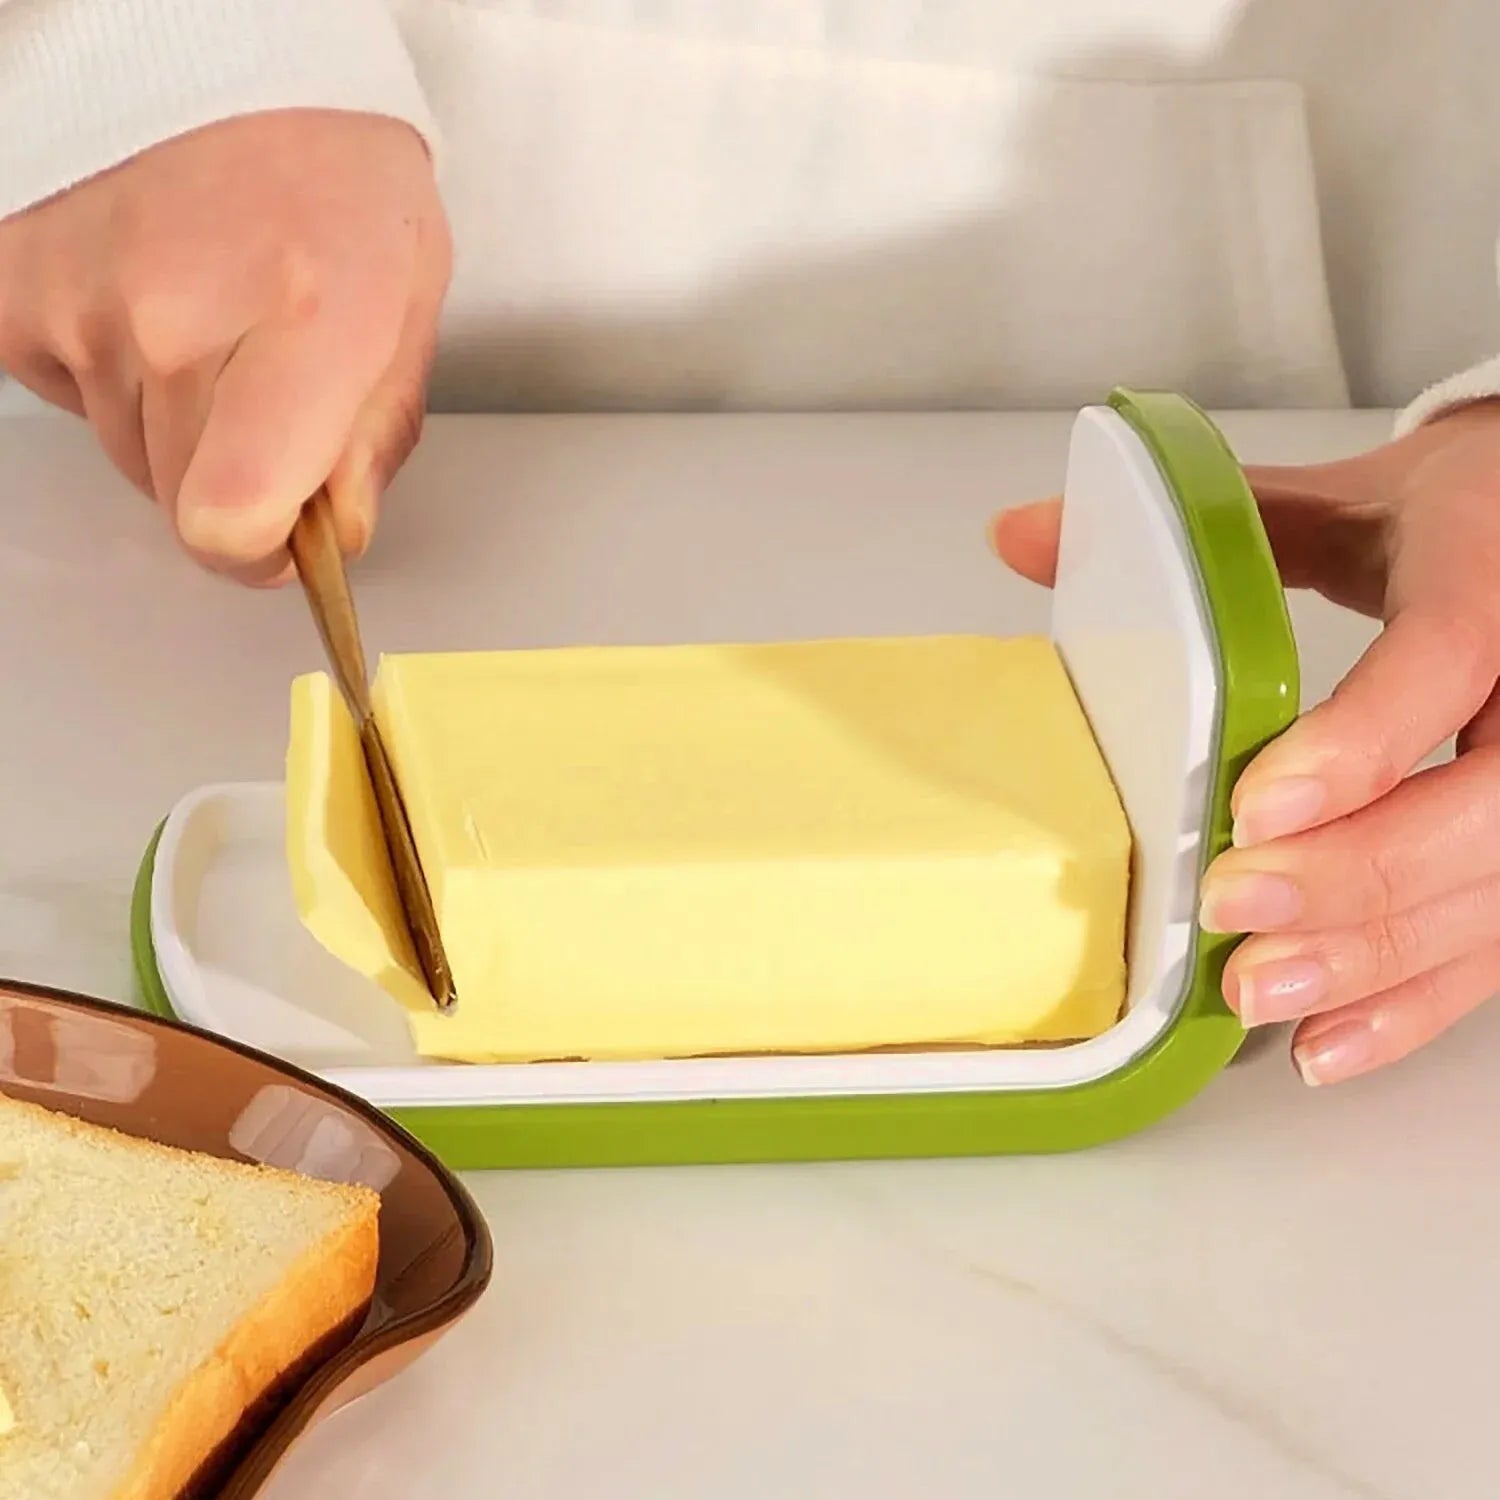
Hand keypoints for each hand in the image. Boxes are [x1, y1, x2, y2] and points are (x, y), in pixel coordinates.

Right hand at [0, 109, 449, 583]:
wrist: (229, 62)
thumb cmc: (334, 182)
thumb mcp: (406, 309)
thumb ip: (375, 437)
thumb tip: (337, 530)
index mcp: (308, 320)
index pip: (234, 515)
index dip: (260, 551)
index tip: (288, 538)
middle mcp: (179, 314)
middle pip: (185, 505)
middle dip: (237, 480)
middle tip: (268, 396)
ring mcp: (85, 301)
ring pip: (131, 457)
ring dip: (177, 427)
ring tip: (216, 330)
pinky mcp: (16, 289)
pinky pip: (68, 399)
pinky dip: (110, 380)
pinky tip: (151, 312)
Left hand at [993, 401, 1499, 1085]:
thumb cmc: (1454, 524)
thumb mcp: (1340, 501)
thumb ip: (1207, 526)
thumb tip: (1021, 537)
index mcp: (1487, 575)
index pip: (1445, 659)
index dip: (1360, 745)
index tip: (1256, 808)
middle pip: (1483, 808)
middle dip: (1355, 877)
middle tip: (1236, 916)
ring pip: (1492, 891)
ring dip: (1374, 960)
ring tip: (1259, 994)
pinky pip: (1494, 942)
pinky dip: (1411, 1002)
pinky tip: (1329, 1041)